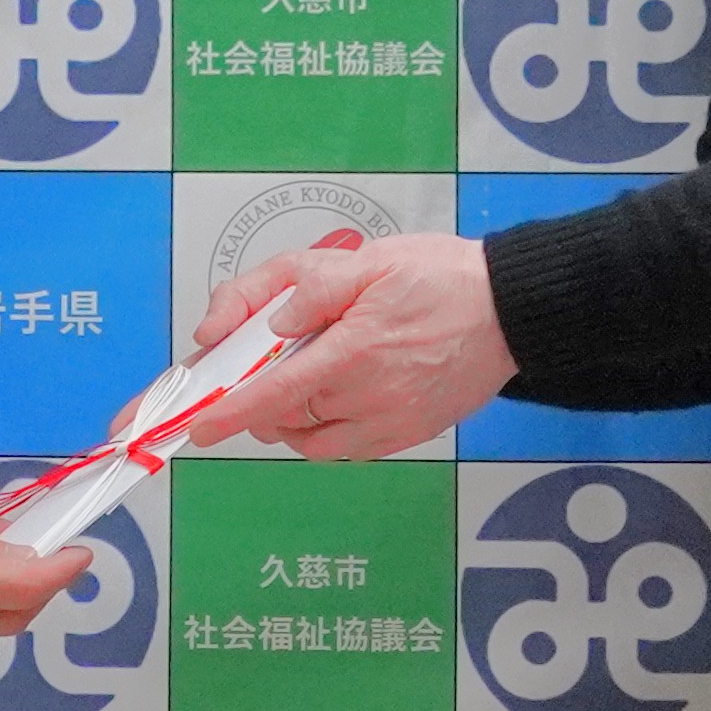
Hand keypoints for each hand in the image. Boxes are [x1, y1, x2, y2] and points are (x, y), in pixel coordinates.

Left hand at [184, 234, 516, 461]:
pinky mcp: (409, 436)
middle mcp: (369, 398)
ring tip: (307, 379)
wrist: (512, 311)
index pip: (274, 393)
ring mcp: (391, 424)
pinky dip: (327, 431)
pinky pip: (347, 449)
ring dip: (293, 418)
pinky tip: (339, 396)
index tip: (198, 427)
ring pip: (313, 442)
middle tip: (266, 366)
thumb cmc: (439, 277)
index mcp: (353, 352)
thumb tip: (263, 326)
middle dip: (262, 399)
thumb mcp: (365, 261)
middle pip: (286, 418)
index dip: (230, 413)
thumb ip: (306, 289)